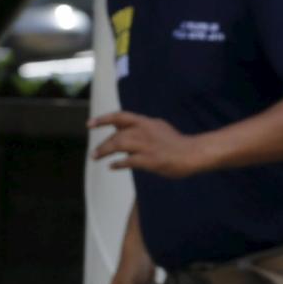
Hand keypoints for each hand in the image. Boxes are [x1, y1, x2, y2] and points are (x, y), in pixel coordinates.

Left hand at [89, 111, 204, 178]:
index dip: (103, 119)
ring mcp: (147, 145)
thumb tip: (121, 128)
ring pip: (119, 145)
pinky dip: (118, 163)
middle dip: (103, 144)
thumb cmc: (176, 144)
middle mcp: (145, 131)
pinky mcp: (150, 160)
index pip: (121, 117)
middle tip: (94, 154)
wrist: (193, 153)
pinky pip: (128, 161)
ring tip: (96, 157)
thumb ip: (140, 128)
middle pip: (117, 135)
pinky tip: (112, 166)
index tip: (89, 124)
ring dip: (105, 151)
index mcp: (147, 122)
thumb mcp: (157, 128)